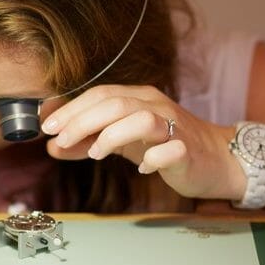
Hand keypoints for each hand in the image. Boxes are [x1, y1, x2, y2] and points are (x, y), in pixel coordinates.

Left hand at [41, 85, 241, 200]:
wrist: (217, 159)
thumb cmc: (166, 146)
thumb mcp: (123, 142)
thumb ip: (88, 142)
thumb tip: (52, 147)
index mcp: (139, 98)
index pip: (101, 94)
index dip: (72, 109)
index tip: (47, 127)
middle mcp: (156, 107)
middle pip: (115, 104)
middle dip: (82, 121)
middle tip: (59, 141)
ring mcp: (174, 128)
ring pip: (141, 120)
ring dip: (112, 136)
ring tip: (95, 154)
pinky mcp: (188, 151)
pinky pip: (170, 150)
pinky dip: (152, 159)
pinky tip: (142, 169)